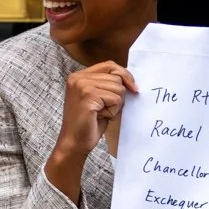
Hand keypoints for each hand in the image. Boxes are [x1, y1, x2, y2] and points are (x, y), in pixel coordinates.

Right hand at [45, 62, 137, 198]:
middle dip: (119, 95)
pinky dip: (113, 110)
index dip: (125, 75)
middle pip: (117, 76)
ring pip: (118, 87)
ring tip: (101, 113)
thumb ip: (109, 86)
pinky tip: (101, 116)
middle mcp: (78, 77)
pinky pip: (115, 98)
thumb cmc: (89, 123)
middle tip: (106, 109)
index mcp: (79, 75)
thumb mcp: (100, 98)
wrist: (74, 143)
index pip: (110, 65)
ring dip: (115, 104)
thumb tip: (131, 81)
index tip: (133, 88)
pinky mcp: (88, 96)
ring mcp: (82, 86)